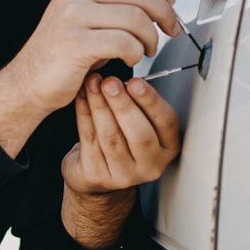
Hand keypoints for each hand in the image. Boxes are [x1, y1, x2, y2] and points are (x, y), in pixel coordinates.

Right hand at [3, 0, 179, 115]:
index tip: (170, 1)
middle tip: (170, 30)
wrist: (29, 81)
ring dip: (150, 38)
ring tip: (146, 50)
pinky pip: (124, 42)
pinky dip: (135, 53)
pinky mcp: (76, 42)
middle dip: (164, 13)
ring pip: (136, 18)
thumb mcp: (88, 13)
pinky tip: (130, 59)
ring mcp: (74, 14)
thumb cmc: (64, 51)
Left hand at [60, 73, 179, 248]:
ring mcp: (124, 175)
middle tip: (111, 82)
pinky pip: (90, 140)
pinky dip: (84, 114)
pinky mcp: (98, 176)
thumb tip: (127, 73)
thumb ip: (139, 102)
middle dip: (123, 104)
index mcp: (167, 147)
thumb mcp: (140, 121)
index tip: (136, 82)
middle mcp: (150, 165)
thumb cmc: (122, 138)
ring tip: (93, 84)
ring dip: (100, 106)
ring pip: (112, 137)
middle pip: (139, 134)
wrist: (96, 172)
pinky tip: (82, 97)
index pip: (166, 123)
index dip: (151, 101)